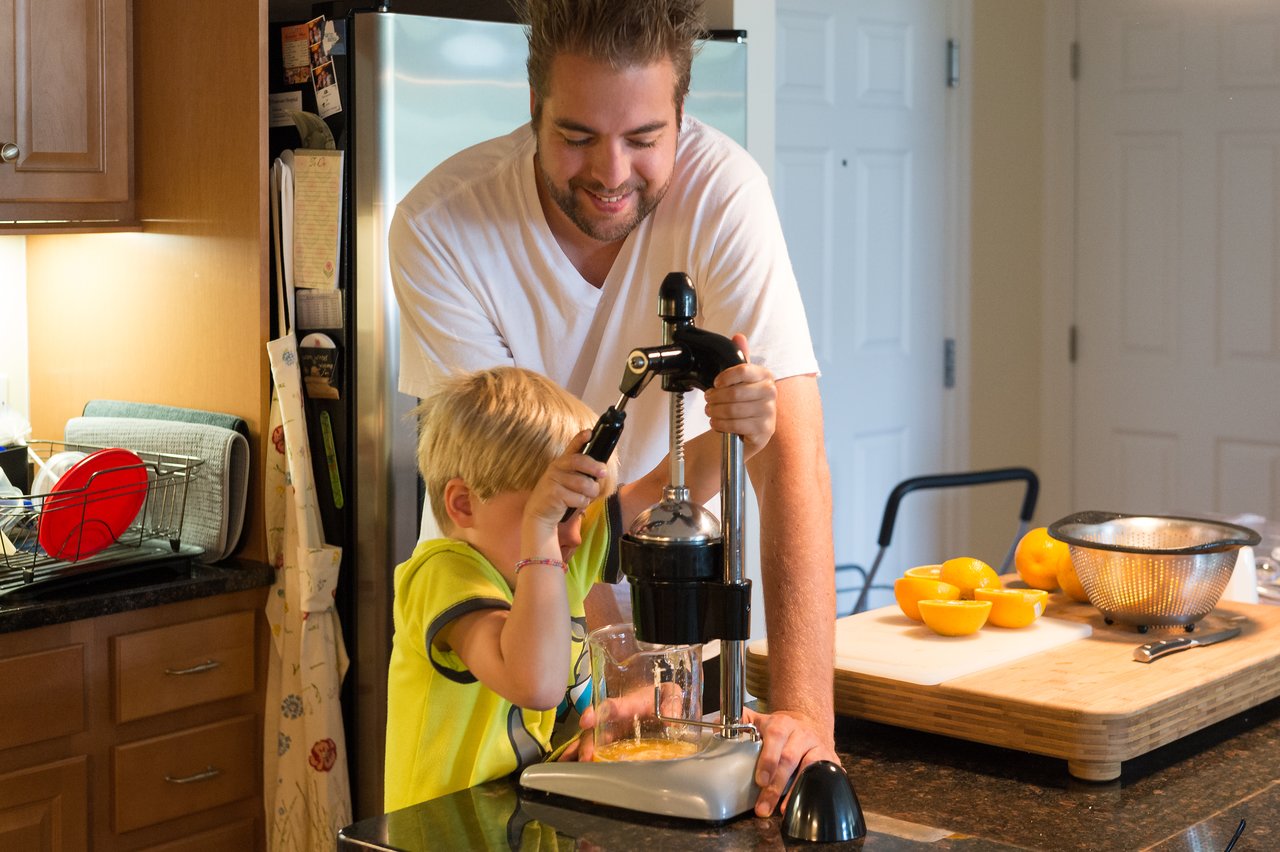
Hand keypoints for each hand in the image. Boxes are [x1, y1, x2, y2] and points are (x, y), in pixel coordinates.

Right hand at [524, 430, 606, 529]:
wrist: (539, 514)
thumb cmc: (559, 497)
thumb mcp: (567, 480)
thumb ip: (580, 473)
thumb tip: (601, 471)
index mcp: (561, 462)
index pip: (572, 447)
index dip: (580, 438)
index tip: (589, 432)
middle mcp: (556, 468)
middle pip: (580, 462)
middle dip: (595, 467)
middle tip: (603, 473)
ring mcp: (553, 480)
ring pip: (584, 483)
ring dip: (591, 492)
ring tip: (588, 496)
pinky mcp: (554, 494)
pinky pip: (580, 498)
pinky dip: (583, 503)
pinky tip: (575, 504)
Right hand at [573, 682, 689, 761]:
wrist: (658, 701)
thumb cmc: (662, 696)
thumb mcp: (671, 693)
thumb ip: (672, 701)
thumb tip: (670, 719)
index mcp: (631, 703)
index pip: (614, 706)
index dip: (600, 713)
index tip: (587, 720)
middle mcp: (616, 717)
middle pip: (598, 729)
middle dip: (589, 742)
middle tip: (586, 757)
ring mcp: (611, 729)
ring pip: (592, 739)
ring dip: (581, 750)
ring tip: (572, 763)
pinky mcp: (610, 741)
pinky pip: (593, 748)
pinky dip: (578, 755)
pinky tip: (568, 764)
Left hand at [704, 334, 776, 458]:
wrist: (754, 430)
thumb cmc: (746, 402)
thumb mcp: (743, 379)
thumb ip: (740, 357)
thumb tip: (738, 337)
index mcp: (765, 375)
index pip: (743, 370)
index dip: (725, 377)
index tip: (716, 383)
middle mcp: (770, 392)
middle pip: (735, 393)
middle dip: (715, 398)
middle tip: (708, 400)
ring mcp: (769, 412)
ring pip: (733, 410)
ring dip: (715, 412)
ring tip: (710, 411)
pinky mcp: (764, 429)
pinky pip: (736, 425)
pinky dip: (720, 424)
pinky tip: (716, 422)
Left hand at [742, 707, 837, 817]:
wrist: (810, 724)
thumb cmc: (781, 729)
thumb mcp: (761, 720)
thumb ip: (740, 720)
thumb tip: (716, 724)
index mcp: (782, 723)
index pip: (775, 737)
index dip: (768, 759)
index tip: (760, 780)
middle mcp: (801, 734)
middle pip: (789, 759)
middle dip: (776, 785)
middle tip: (763, 806)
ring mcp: (817, 746)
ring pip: (808, 768)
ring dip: (795, 791)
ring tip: (783, 810)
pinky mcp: (830, 759)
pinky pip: (824, 776)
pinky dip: (813, 790)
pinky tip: (803, 803)